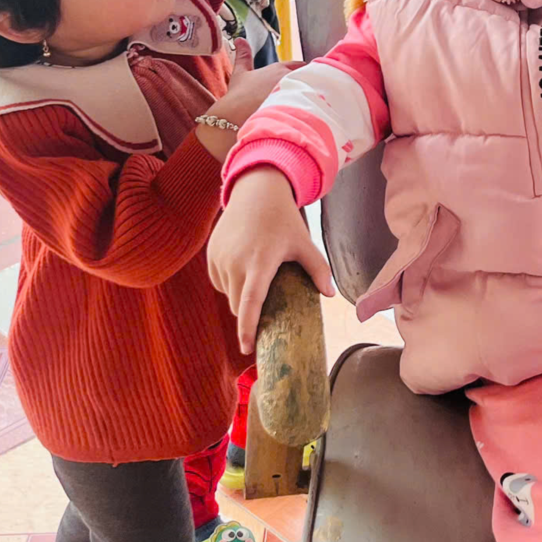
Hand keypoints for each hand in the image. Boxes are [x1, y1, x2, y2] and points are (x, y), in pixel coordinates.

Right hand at [196, 45, 297, 156]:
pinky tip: (302, 115)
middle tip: (303, 92)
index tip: (299, 77)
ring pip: (308, 91)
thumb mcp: (240, 72)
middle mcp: (288, 78)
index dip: (299, 71)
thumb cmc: (238, 96)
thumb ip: (243, 55)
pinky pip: (307, 106)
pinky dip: (307, 108)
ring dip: (307, 95)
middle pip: (306, 78)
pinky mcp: (295, 109)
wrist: (235, 118)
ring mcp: (292, 93)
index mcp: (278, 68)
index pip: (298, 65)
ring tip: (303, 105)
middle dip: (305, 83)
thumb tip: (240, 39)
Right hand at [209, 167, 335, 350]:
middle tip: (267, 309)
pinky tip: (244, 267)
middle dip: (250, 314)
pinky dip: (231, 284)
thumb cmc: (283, 220)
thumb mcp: (304, 242)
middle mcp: (236, 262)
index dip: (247, 328)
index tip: (247, 349)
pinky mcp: (211, 256)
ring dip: (241, 297)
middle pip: (239, 306)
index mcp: (260, 261)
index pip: (251, 302)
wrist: (255, 192)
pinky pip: (220, 283)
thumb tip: (330, 295)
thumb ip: (318, 268)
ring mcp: (220, 258)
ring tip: (258, 276)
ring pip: (229, 295)